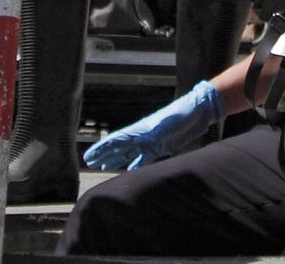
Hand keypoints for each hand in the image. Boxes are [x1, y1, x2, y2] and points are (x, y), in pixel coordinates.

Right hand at [82, 80, 223, 170]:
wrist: (196, 113)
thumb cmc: (180, 114)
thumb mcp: (166, 125)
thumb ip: (153, 135)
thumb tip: (139, 144)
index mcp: (139, 130)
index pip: (115, 141)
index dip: (101, 149)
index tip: (88, 156)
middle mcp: (141, 137)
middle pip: (118, 147)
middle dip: (103, 155)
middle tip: (89, 163)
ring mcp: (150, 143)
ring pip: (127, 153)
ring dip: (115, 160)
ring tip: (103, 166)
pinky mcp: (160, 148)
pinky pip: (143, 159)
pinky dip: (134, 165)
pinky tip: (128, 170)